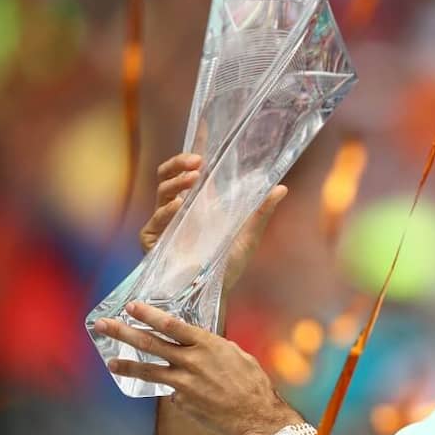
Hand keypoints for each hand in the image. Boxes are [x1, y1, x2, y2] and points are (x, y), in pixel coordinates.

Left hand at [94, 301, 302, 434]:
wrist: (256, 416)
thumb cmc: (252, 383)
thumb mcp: (235, 354)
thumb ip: (212, 347)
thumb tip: (198, 345)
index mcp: (207, 344)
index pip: (171, 325)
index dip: (149, 314)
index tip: (131, 307)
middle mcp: (191, 362)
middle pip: (150, 344)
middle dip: (124, 333)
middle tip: (103, 326)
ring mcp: (184, 384)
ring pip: (149, 371)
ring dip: (127, 365)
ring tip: (111, 362)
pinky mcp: (182, 403)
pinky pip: (174, 393)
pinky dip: (178, 390)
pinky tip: (195, 396)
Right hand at [139, 153, 287, 292]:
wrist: (216, 295)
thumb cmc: (230, 266)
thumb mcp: (249, 236)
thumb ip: (261, 212)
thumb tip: (281, 187)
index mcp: (199, 204)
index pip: (188, 171)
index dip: (191, 153)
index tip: (203, 138)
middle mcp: (179, 210)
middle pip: (168, 175)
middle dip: (179, 164)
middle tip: (198, 161)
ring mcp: (164, 224)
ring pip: (162, 193)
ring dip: (176, 183)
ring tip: (193, 180)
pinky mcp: (153, 242)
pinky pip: (156, 221)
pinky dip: (167, 212)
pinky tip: (180, 206)